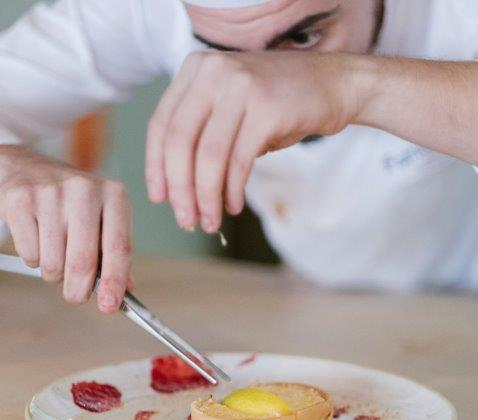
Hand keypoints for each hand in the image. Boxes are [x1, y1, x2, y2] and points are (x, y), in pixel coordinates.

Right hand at [0, 145, 132, 312]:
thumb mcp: (103, 218)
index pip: (119, 247)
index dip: (114, 281)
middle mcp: (85, 190)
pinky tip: (38, 239)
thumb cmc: (73, 202)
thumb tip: (125, 290)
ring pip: (54, 264)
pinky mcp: (21, 201)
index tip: (110, 306)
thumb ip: (115, 252)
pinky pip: (30, 254)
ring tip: (56, 254)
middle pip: (83, 262)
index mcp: (114, 195)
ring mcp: (50, 193)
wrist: (28, 168)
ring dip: (54, 272)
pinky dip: (34, 259)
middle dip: (79, 290)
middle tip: (75, 296)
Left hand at [146, 51, 368, 231]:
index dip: (155, 167)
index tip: (159, 198)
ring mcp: (241, 86)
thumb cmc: (278, 105)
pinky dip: (232, 190)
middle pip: (179, 142)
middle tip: (186, 220)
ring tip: (210, 221)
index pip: (161, 124)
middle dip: (180, 189)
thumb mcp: (230, 110)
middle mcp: (214, 71)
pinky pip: (238, 161)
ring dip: (205, 197)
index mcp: (197, 69)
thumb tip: (179, 193)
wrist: (334, 84)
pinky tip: (233, 206)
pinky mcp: (267, 108)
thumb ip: (202, 138)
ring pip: (207, 156)